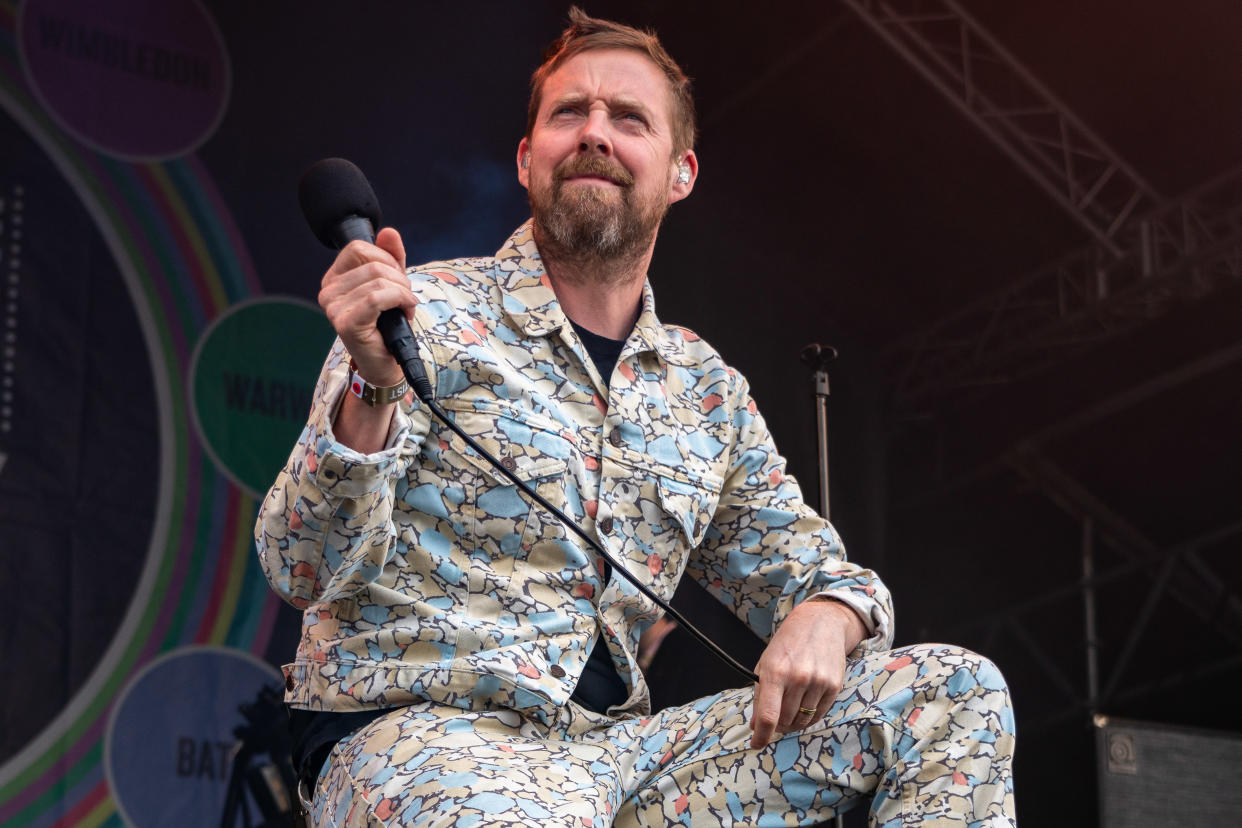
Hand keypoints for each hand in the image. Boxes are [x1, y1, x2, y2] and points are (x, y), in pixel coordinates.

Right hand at [317, 227, 414, 386]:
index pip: (359, 247)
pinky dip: (399, 300)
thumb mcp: (392, 284)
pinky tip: (405, 311)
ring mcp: (333, 308)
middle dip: (398, 277)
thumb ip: (391, 257)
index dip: (386, 259)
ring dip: (403, 292)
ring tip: (404, 307)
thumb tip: (389, 233)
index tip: (396, 279)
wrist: (386, 363)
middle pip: (372, 262)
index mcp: (334, 278)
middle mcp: (328, 291)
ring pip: (378, 280)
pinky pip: (377, 297)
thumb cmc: (387, 325)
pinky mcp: (346, 323)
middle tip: (403, 296)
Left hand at [750, 599, 865, 748]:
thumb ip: (759, 696)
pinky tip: (803, 708)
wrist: (819, 623)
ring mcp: (818, 682)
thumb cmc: (787, 644)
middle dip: (777, 726)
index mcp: (775, 672)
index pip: (768, 716)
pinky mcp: (834, 685)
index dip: (761, 736)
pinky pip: (819, 714)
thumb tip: (755, 726)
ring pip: (802, 720)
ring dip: (793, 723)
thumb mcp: (765, 663)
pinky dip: (808, 718)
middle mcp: (797, 677)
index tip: (756, 744)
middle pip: (785, 721)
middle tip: (775, 720)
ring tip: (789, 711)